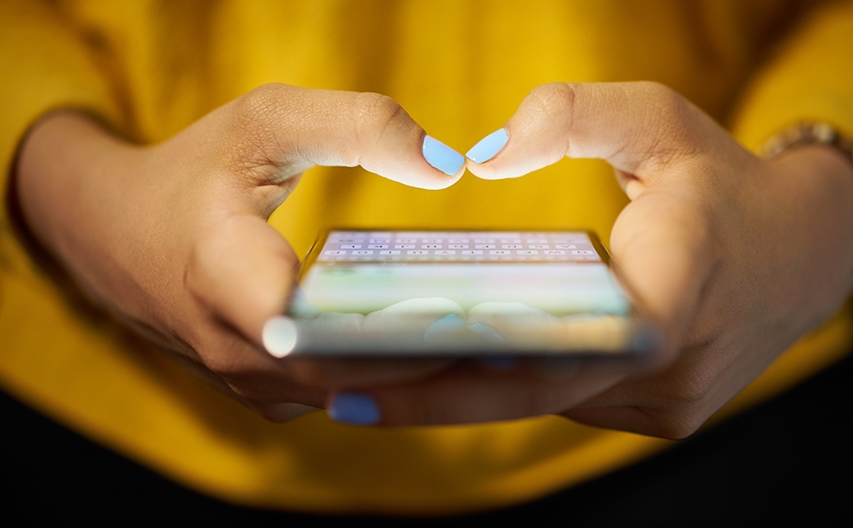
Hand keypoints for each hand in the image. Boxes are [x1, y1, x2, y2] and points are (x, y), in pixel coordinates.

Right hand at [13, 84, 467, 420]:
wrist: (113, 234)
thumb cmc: (193, 172)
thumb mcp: (265, 121)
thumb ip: (357, 125)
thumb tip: (449, 165)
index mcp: (223, 275)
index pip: (316, 328)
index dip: (393, 330)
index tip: (468, 316)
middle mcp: (234, 349)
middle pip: (351, 372)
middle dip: (435, 357)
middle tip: (521, 332)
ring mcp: (249, 382)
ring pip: (351, 394)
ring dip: (422, 374)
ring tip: (502, 344)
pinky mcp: (265, 393)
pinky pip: (341, 396)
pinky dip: (391, 378)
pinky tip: (448, 350)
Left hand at [328, 82, 852, 437]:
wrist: (802, 254)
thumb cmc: (721, 181)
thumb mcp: (659, 119)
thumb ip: (573, 115)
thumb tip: (482, 155)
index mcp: (676, 285)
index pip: (560, 346)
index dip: (462, 370)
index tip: (372, 377)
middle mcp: (672, 365)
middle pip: (532, 392)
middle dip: (431, 394)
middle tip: (334, 390)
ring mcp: (669, 402)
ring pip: (547, 403)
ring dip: (464, 394)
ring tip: (371, 380)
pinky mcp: (662, 414)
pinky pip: (569, 402)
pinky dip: (510, 388)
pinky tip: (448, 370)